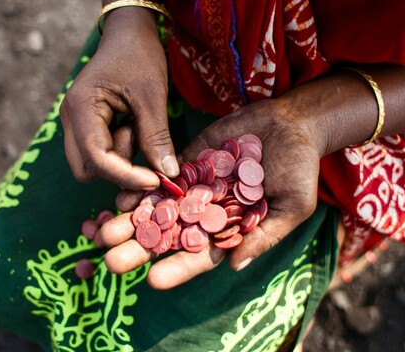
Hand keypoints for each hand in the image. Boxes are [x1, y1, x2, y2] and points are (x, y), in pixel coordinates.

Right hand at [60, 10, 178, 189]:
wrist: (128, 31)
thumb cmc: (138, 55)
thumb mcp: (152, 96)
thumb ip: (156, 137)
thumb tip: (168, 175)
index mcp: (81, 108)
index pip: (96, 159)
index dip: (125, 175)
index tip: (155, 180)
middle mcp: (71, 119)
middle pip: (86, 169)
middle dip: (118, 170)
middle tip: (143, 145)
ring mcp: (76, 123)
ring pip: (92, 164)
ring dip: (119, 158)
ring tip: (137, 126)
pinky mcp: (86, 125)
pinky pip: (99, 152)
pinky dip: (119, 150)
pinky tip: (133, 126)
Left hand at [100, 98, 323, 288]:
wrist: (292, 124)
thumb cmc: (300, 168)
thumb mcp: (293, 205)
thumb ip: (264, 234)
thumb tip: (234, 265)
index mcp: (231, 229)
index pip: (202, 255)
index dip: (178, 268)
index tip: (152, 280)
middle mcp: (208, 212)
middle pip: (171, 235)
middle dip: (142, 248)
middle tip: (111, 261)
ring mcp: (197, 187)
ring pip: (160, 208)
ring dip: (132, 220)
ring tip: (104, 231)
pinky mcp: (190, 162)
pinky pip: (163, 177)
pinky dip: (143, 187)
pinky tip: (121, 197)